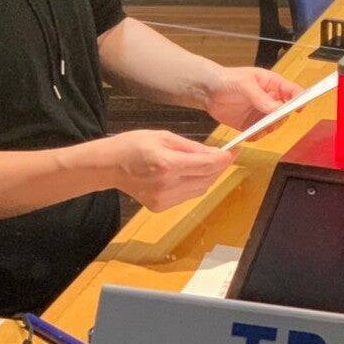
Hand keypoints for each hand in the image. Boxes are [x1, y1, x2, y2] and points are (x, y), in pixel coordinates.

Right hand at [96, 130, 232, 212]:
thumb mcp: (163, 136)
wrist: (109, 165)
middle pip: (205, 180)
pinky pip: (187, 196)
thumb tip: (214, 153)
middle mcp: (166, 185)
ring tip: (209, 163)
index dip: (223, 159)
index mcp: (167, 164)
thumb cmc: (133, 144)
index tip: (234, 151)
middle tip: (225, 156)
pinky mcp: (159, 207)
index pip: (205, 166)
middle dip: (218, 168)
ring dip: (208, 177)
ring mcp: (163, 199)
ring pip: (199, 190)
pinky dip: (195, 185)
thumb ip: (190, 147)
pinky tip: (191, 174)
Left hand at [201, 66, 300, 131]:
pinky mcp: (250, 125)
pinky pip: (259, 134)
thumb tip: (278, 109)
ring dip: (269, 129)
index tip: (299, 109)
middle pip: (285, 112)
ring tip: (258, 130)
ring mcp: (260, 114)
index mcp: (272, 85)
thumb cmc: (229, 79)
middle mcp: (270, 100)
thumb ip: (260, 97)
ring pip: (273, 125)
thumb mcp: (245, 84)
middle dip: (281, 118)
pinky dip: (257, 136)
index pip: (292, 91)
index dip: (299, 99)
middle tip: (271, 121)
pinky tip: (249, 135)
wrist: (208, 90)